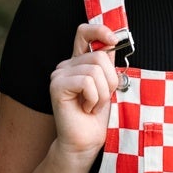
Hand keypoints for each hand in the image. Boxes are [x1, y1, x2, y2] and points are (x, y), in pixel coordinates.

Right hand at [49, 20, 120, 160]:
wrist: (85, 142)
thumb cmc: (96, 117)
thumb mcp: (107, 86)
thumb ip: (107, 64)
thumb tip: (113, 42)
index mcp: (78, 63)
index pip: (84, 32)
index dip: (100, 30)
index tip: (115, 40)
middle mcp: (66, 65)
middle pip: (99, 56)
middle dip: (109, 81)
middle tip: (100, 99)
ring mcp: (59, 75)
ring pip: (95, 70)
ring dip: (102, 93)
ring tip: (92, 106)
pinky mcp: (57, 86)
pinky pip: (87, 81)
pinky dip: (93, 98)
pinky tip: (86, 109)